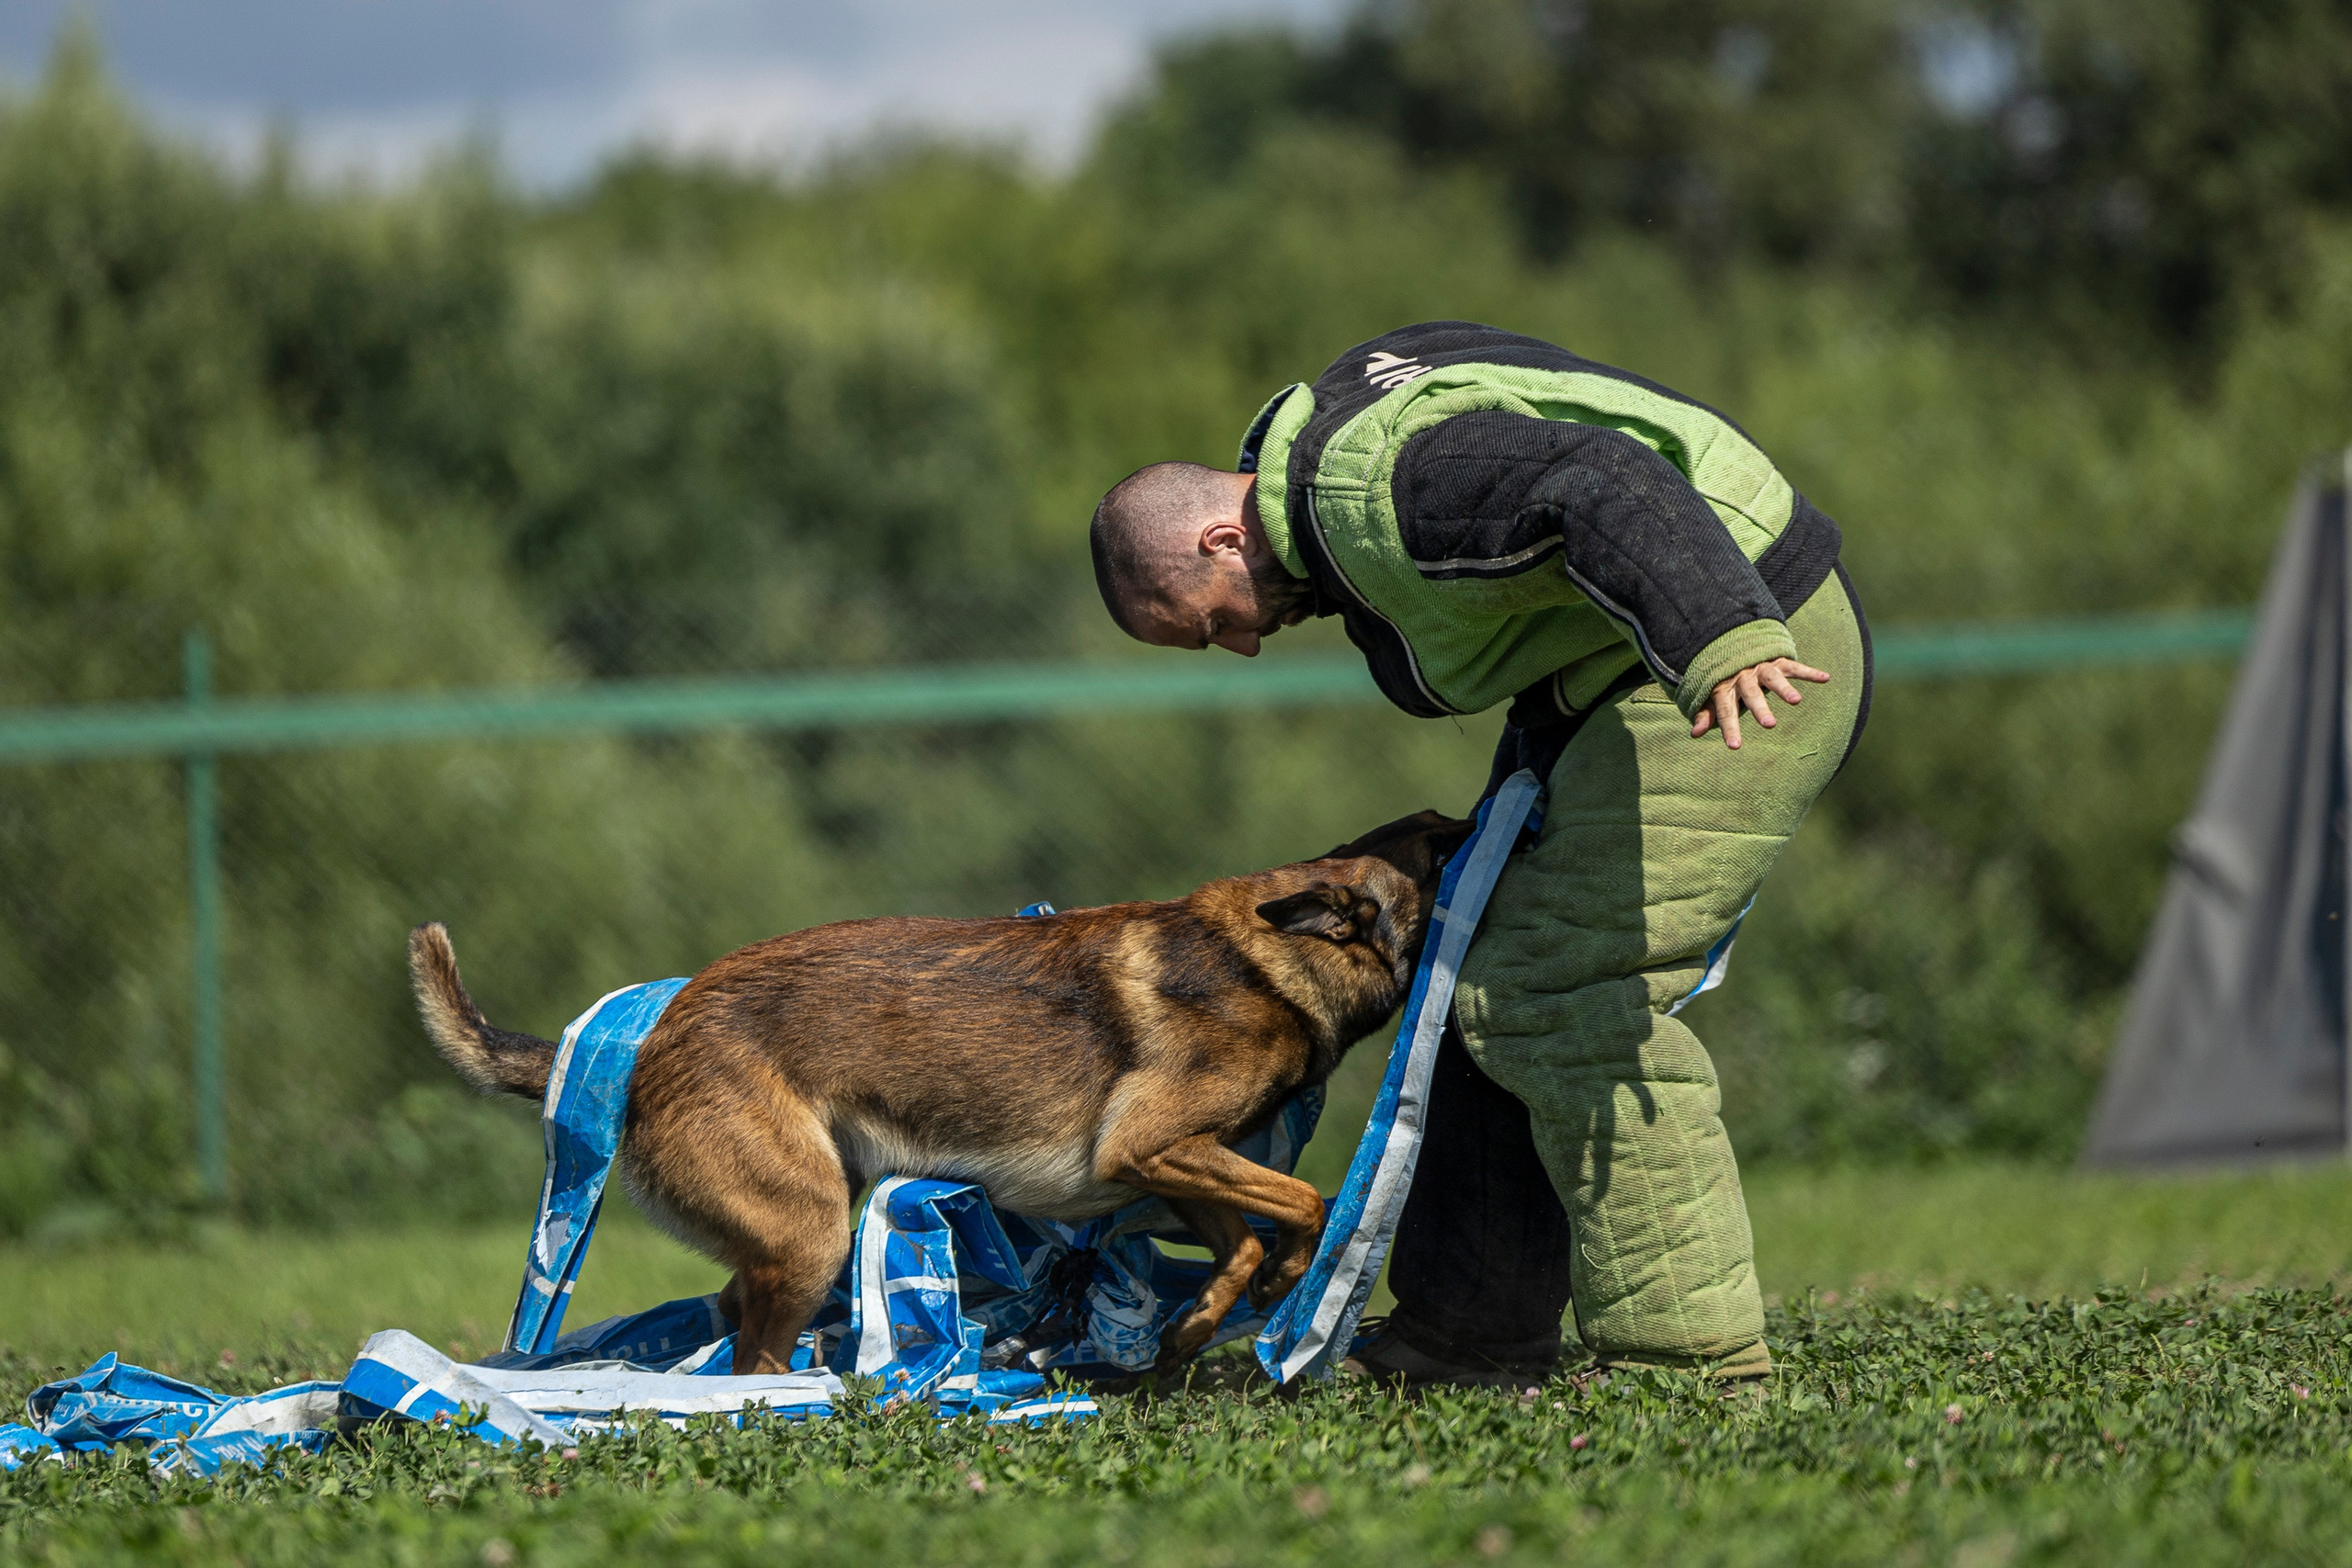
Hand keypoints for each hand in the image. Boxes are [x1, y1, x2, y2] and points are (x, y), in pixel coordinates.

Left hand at [1691, 657, 1829, 748]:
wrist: (1734, 642)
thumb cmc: (1724, 678)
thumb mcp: (1712, 695)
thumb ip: (1707, 713)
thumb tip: (1694, 733)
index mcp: (1725, 688)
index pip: (1726, 711)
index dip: (1730, 728)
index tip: (1735, 746)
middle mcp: (1743, 677)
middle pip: (1751, 693)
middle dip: (1759, 708)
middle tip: (1769, 724)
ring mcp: (1761, 667)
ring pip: (1773, 677)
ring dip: (1784, 688)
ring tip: (1796, 700)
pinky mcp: (1778, 660)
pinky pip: (1794, 666)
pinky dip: (1810, 672)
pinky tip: (1825, 678)